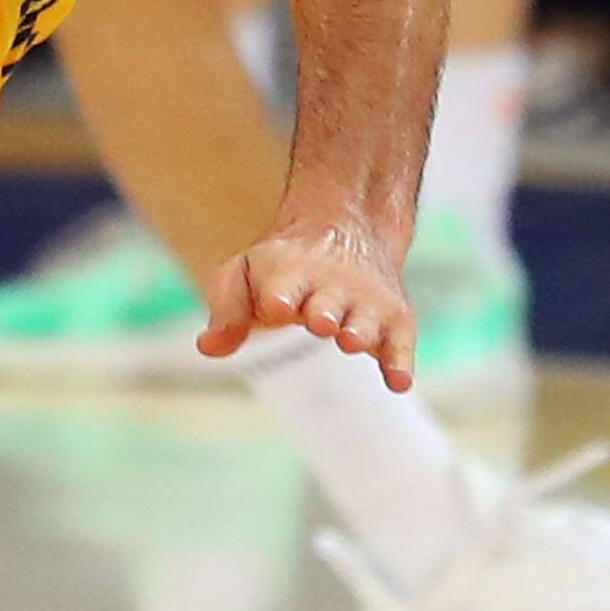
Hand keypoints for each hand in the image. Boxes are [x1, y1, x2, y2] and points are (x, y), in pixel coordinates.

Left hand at [199, 219, 415, 387]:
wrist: (348, 228)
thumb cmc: (283, 267)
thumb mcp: (245, 274)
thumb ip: (227, 311)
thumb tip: (208, 347)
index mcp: (290, 274)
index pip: (283, 286)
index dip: (280, 297)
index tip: (277, 307)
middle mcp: (332, 286)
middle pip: (328, 303)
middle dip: (324, 312)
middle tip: (320, 321)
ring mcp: (365, 302)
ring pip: (365, 320)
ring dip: (360, 331)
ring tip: (352, 341)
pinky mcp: (394, 317)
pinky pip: (401, 341)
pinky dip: (400, 361)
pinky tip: (398, 382)